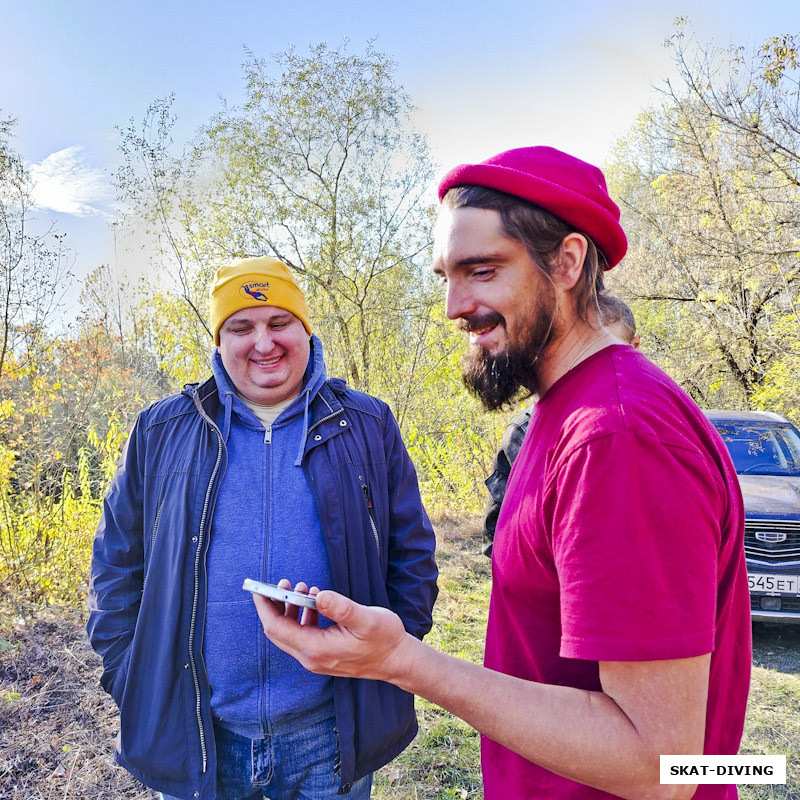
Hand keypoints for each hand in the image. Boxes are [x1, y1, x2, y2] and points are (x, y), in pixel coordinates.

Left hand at [252, 585, 414, 683]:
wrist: (397, 661)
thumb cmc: (385, 639)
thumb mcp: (367, 619)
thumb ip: (342, 608)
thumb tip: (320, 596)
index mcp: (317, 649)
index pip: (277, 628)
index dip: (265, 607)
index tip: (259, 588)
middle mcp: (311, 657)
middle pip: (278, 632)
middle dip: (275, 606)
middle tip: (283, 582)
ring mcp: (316, 658)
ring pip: (289, 633)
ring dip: (290, 610)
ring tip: (302, 588)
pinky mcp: (323, 655)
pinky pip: (302, 635)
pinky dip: (302, 616)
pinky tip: (315, 601)